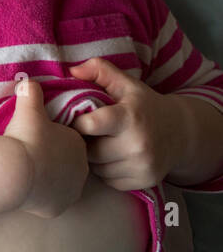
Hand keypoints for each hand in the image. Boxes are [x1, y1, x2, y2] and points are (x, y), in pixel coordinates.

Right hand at [5, 78, 88, 217]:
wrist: (15, 171)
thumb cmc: (25, 138)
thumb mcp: (27, 109)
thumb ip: (30, 92)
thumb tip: (27, 81)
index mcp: (78, 145)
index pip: (70, 142)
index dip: (53, 140)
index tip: (37, 139)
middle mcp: (81, 169)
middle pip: (67, 164)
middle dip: (53, 161)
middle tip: (32, 155)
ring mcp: (70, 191)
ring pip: (61, 184)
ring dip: (48, 180)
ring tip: (29, 172)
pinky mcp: (58, 207)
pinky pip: (51, 201)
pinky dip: (42, 197)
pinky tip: (29, 189)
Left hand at [69, 57, 181, 190]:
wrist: (180, 132)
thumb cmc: (144, 106)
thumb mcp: (126, 83)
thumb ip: (99, 70)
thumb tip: (72, 70)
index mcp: (130, 117)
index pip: (90, 124)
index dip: (78, 123)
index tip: (78, 120)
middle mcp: (138, 144)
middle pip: (89, 151)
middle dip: (84, 143)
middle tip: (88, 134)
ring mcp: (142, 166)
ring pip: (96, 169)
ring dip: (92, 159)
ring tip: (100, 144)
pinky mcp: (144, 181)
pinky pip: (109, 181)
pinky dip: (105, 171)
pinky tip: (112, 158)